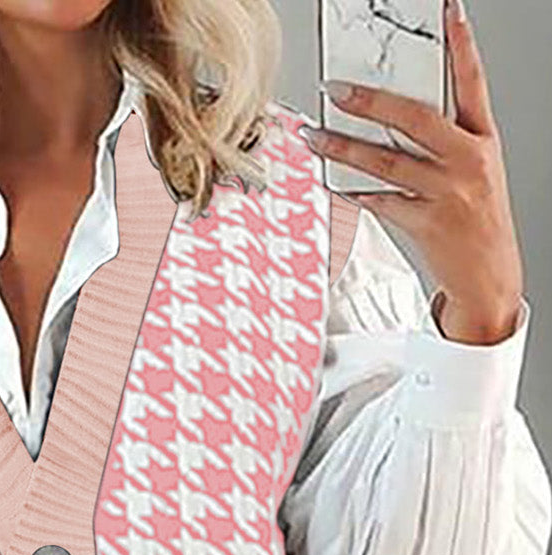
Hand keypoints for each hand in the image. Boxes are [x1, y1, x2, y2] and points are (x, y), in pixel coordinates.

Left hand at [302, 0, 523, 344]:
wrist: (489, 279)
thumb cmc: (477, 220)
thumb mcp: (476, 170)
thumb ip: (446, 140)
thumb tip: (395, 114)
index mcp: (483, 140)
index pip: (473, 82)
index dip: (461, 45)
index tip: (447, 12)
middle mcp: (468, 161)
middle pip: (416, 118)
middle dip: (371, 101)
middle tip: (336, 90)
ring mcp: (448, 194)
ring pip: (387, 161)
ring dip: (344, 148)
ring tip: (314, 137)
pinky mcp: (428, 224)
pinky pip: (381, 201)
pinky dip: (355, 192)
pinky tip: (335, 182)